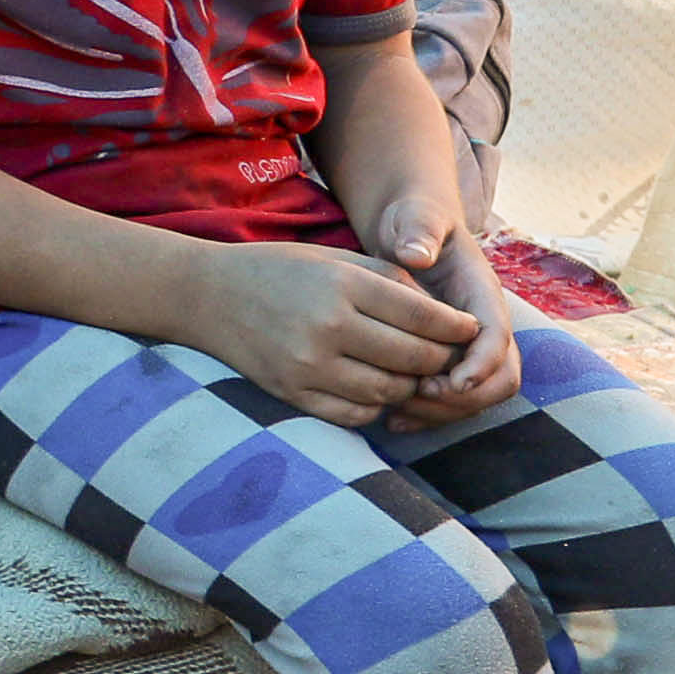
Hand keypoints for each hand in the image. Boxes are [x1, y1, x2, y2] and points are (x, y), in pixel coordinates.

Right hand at [194, 237, 484, 426]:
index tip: (467, 330)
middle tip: (443, 356)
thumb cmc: (281, 270)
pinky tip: (372, 386)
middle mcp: (327, 326)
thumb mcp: (337, 260)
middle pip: (414, 359)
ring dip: (408, 386)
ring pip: (389, 392)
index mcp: (343, 285)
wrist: (208, 296)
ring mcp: (308, 366)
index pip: (424, 316)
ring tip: (408, 372)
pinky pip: (355, 414)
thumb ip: (392, 283)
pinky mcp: (293, 395)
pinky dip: (374, 405)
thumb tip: (449, 318)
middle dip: (438, 360)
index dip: (455, 328)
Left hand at [366, 208, 525, 430]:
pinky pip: (450, 402)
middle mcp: (483, 326)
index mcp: (482, 294)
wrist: (408, 231)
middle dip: (466, 397)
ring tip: (398, 410)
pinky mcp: (446, 363)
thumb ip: (420, 231)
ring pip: (477, 397)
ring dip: (444, 412)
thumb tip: (416, 254)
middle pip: (501, 377)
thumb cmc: (413, 221)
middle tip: (419, 394)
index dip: (483, 364)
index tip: (454, 382)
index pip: (499, 336)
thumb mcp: (415, 216)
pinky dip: (426, 416)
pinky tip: (391, 419)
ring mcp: (468, 348)